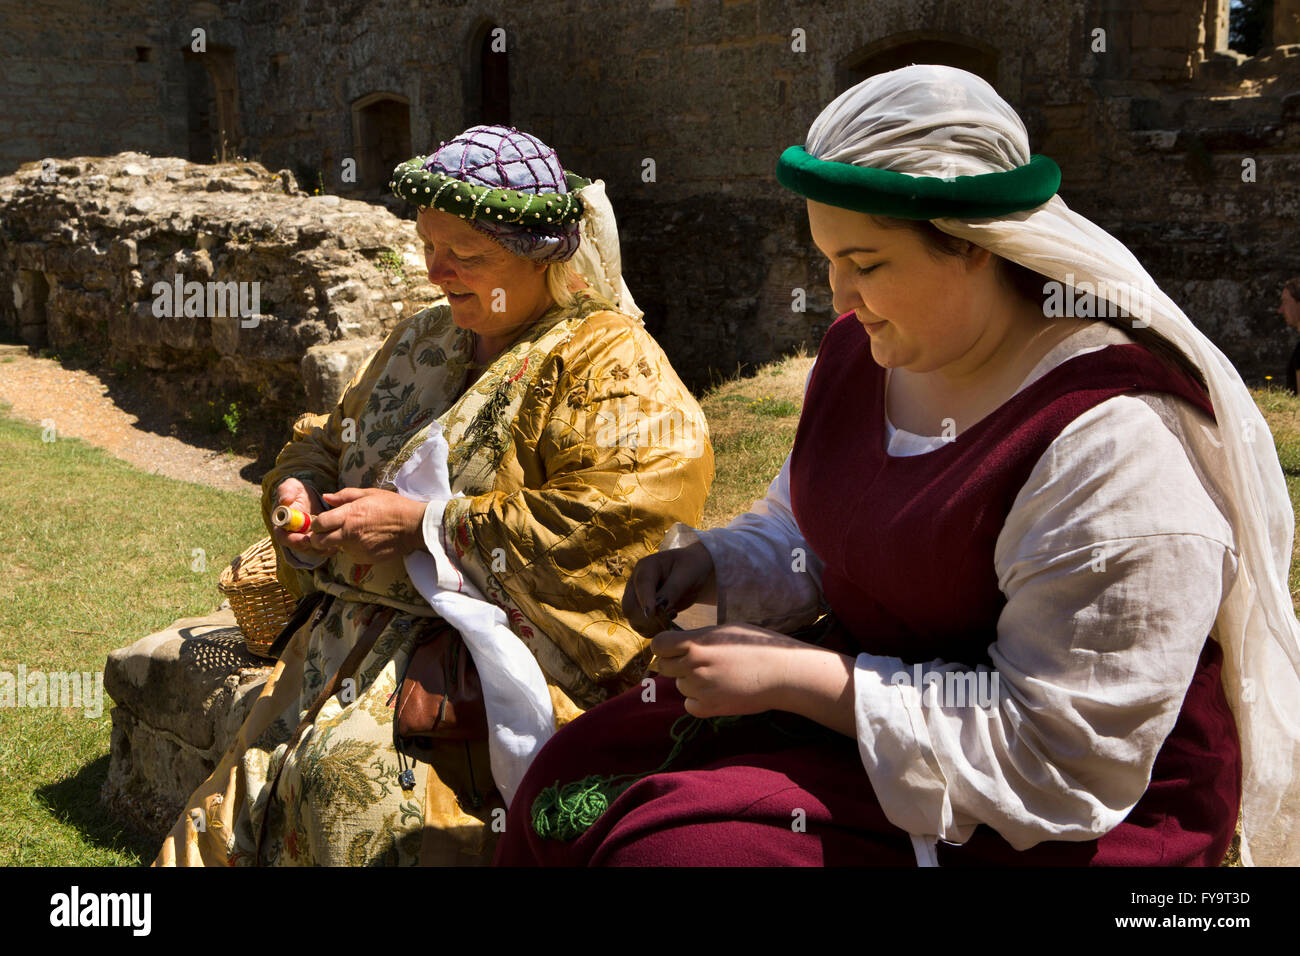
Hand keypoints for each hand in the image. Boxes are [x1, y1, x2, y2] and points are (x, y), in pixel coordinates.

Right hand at [271, 478, 327, 555]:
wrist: (308, 496)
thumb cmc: (297, 491)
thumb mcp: (290, 487)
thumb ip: (286, 491)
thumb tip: (285, 501)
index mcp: (282, 525)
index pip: (283, 538)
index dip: (294, 540)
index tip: (306, 538)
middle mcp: (292, 535)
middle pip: (299, 548)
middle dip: (311, 547)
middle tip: (324, 542)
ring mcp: (304, 539)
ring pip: (311, 551)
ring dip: (321, 550)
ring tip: (333, 546)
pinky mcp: (315, 540)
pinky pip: (321, 550)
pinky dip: (328, 549)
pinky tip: (337, 547)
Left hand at [305, 487, 428, 564]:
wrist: (413, 526)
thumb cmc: (393, 506)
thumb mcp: (369, 494)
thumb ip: (345, 496)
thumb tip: (327, 497)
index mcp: (349, 515)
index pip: (318, 524)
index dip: (315, 524)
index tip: (320, 522)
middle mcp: (349, 534)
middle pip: (319, 542)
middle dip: (318, 538)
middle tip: (326, 533)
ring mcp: (356, 548)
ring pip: (336, 549)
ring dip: (338, 543)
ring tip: (354, 534)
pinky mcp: (364, 559)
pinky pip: (351, 555)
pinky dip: (353, 549)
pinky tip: (366, 540)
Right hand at [623, 541, 716, 636]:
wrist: (693, 573)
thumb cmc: (691, 568)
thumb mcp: (686, 575)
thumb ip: (672, 590)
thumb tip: (659, 608)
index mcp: (646, 566)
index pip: (641, 584)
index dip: (645, 600)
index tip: (651, 613)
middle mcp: (636, 583)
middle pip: (629, 606)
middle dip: (647, 617)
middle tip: (671, 613)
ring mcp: (637, 598)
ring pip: (633, 620)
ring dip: (652, 625)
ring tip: (673, 613)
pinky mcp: (642, 611)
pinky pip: (642, 627)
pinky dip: (654, 630)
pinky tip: (668, 621)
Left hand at [650, 623, 816, 717]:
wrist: (784, 674)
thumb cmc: (760, 645)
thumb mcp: (727, 630)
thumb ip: (700, 637)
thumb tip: (681, 642)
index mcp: (697, 643)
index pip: (659, 645)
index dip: (665, 646)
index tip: (675, 647)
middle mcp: (693, 666)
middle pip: (664, 667)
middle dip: (676, 663)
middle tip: (699, 662)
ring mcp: (700, 690)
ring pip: (679, 685)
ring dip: (691, 681)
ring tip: (718, 676)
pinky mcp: (710, 709)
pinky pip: (689, 704)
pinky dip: (698, 700)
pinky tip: (717, 691)